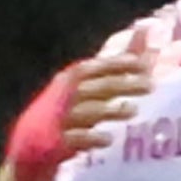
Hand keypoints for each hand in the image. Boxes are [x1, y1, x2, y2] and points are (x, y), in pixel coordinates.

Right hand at [61, 34, 155, 151]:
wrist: (30, 148)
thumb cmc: (67, 110)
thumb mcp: (88, 86)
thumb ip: (117, 63)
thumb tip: (145, 31)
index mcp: (71, 80)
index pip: (95, 67)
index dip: (117, 64)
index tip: (142, 64)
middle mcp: (64, 96)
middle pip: (94, 87)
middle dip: (122, 84)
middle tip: (151, 86)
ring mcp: (58, 119)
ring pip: (86, 112)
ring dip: (109, 110)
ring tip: (134, 110)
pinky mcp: (55, 144)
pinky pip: (74, 139)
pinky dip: (91, 138)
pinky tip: (108, 139)